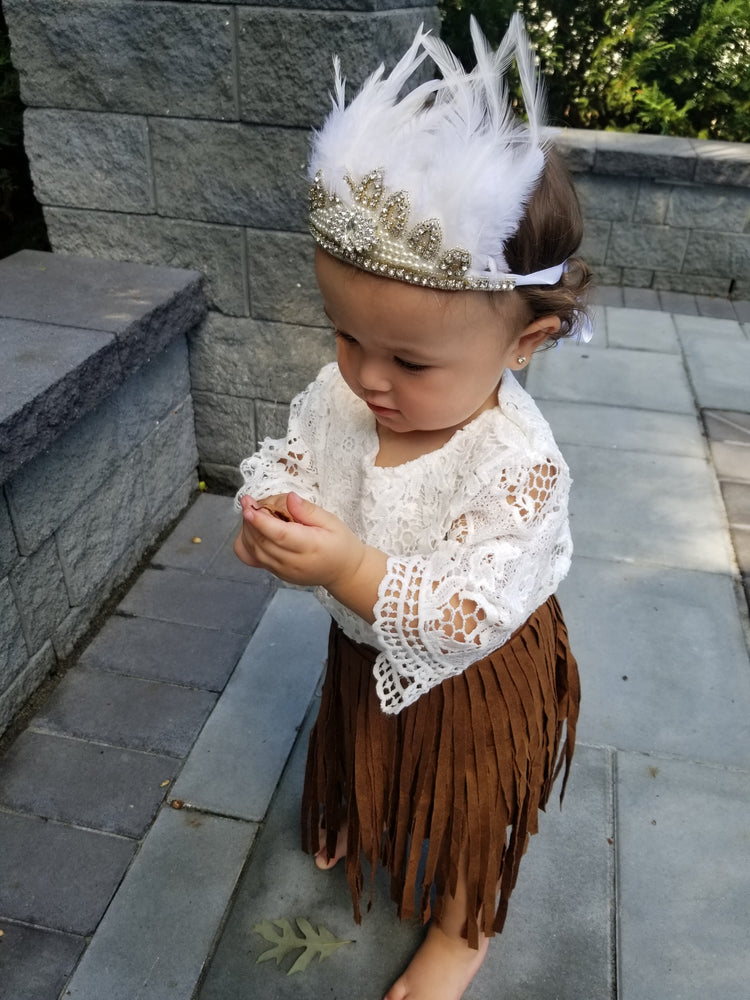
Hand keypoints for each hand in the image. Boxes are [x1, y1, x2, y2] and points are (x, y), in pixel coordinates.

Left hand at [234, 493, 386, 620]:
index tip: (249, 505)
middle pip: (263, 542)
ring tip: (250, 513)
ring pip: (255, 551)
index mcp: (311, 546)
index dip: (261, 521)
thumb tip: (290, 498)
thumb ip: (309, 511)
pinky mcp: (278, 574)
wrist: (343, 571)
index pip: (280, 534)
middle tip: (248, 501)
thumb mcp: (331, 521)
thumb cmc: (340, 543)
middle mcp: (294, 562)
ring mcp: (284, 571)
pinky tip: (251, 531)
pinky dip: (247, 544)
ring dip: (247, 531)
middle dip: (250, 521)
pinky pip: (254, 560)